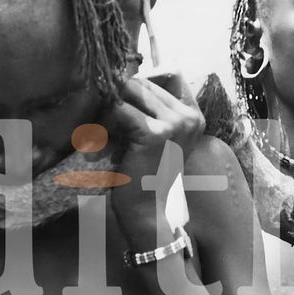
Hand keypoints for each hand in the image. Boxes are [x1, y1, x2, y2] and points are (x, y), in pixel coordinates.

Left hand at [107, 73, 202, 242]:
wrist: (148, 214)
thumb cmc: (146, 179)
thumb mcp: (154, 140)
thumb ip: (146, 112)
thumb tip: (118, 80)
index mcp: (193, 117)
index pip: (154, 83)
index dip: (129, 93)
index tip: (113, 114)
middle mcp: (189, 117)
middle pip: (140, 84)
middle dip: (116, 100)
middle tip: (102, 126)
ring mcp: (175, 124)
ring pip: (128, 92)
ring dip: (108, 111)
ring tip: (100, 135)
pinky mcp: (155, 133)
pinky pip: (119, 110)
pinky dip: (104, 124)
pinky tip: (100, 143)